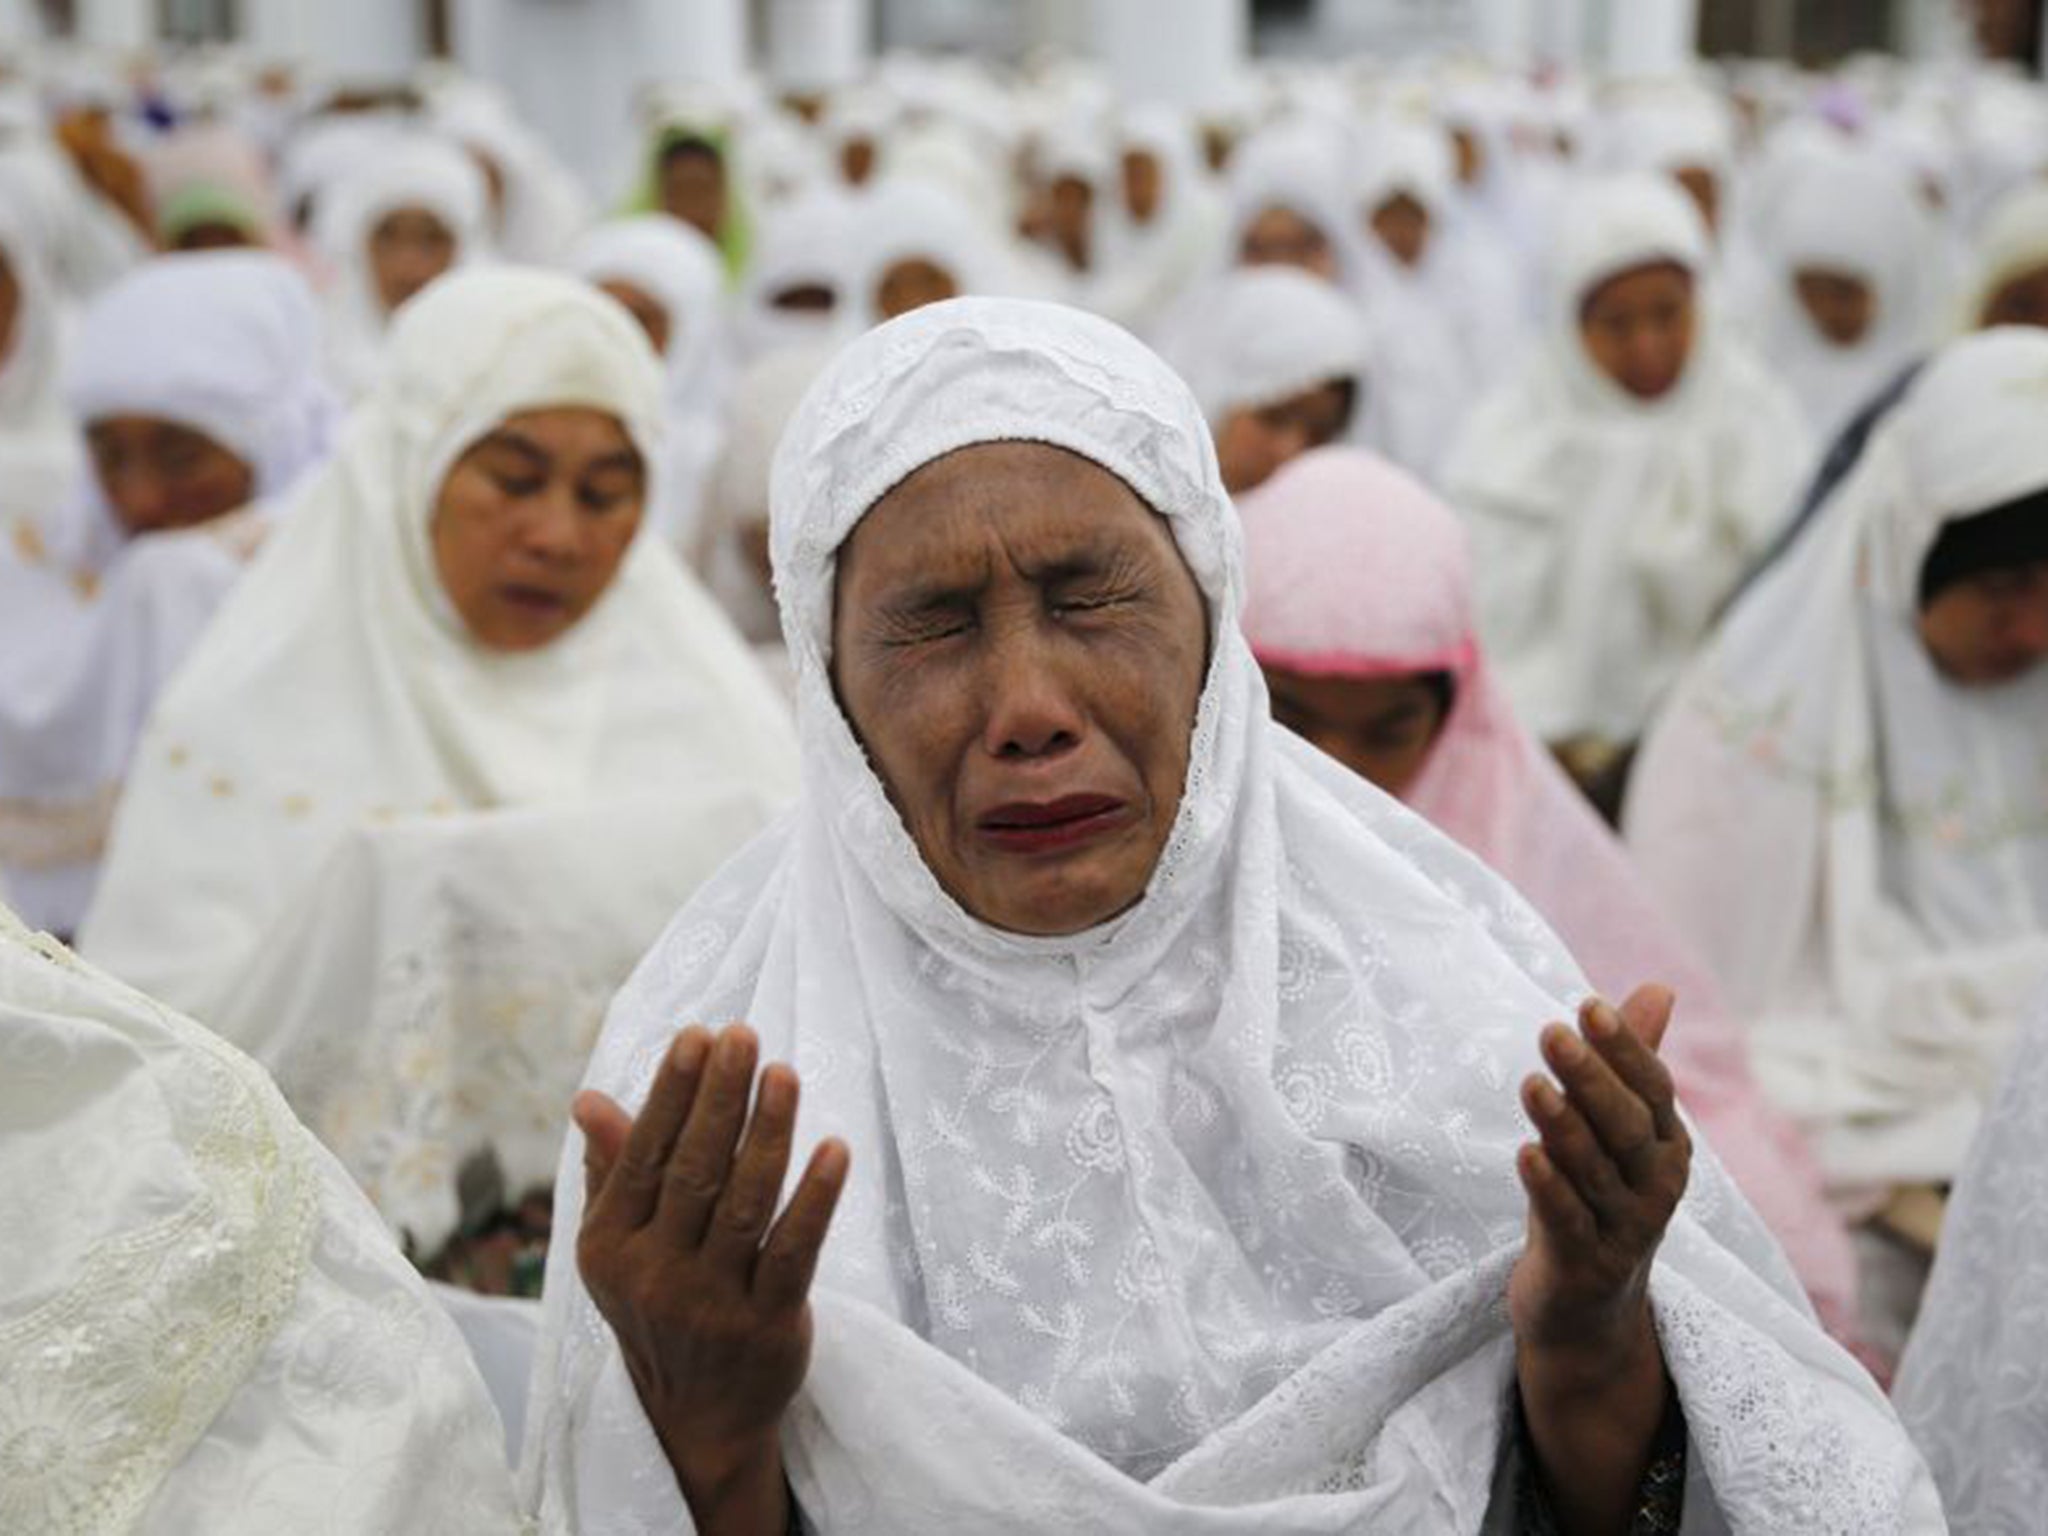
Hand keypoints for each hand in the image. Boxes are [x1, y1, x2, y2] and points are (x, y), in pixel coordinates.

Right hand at [575, 1024, 848, 1535]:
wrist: (696, 1416)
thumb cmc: (658, 1302)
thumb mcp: (621, 1244)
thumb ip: (614, 1169)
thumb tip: (586, 1098)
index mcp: (610, 1245)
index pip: (644, 1154)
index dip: (672, 1092)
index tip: (700, 1035)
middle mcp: (654, 1273)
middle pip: (694, 1170)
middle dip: (720, 1097)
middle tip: (746, 1035)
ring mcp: (711, 1302)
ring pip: (745, 1203)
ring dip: (768, 1132)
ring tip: (786, 1074)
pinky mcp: (768, 1323)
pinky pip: (796, 1249)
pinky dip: (816, 1198)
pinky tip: (835, 1149)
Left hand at [1510, 986, 1688, 1358]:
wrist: (1589, 1306)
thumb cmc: (1598, 1197)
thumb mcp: (1614, 1130)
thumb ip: (1629, 1062)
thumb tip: (1659, 987)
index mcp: (1666, 1144)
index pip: (1652, 1087)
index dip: (1623, 1046)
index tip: (1587, 1004)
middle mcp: (1656, 1185)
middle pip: (1627, 1126)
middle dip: (1591, 1078)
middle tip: (1552, 1033)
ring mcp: (1626, 1229)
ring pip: (1595, 1171)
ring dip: (1563, 1127)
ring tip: (1531, 1084)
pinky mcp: (1587, 1265)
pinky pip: (1569, 1222)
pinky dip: (1549, 1188)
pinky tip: (1525, 1154)